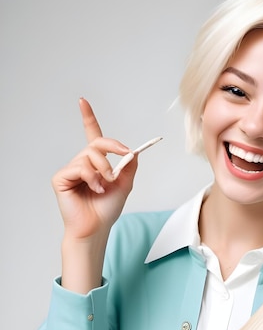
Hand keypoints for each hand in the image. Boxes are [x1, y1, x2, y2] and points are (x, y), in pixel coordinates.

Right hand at [52, 98, 136, 239]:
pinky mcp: (61, 178)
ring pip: (90, 155)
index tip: (82, 101)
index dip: (87, 118)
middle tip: (117, 169)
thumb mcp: (125, 184)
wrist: (96, 228)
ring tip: (103, 186)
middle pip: (97, 144)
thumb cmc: (107, 209)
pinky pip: (79, 167)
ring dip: (103, 170)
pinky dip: (91, 177)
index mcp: (95, 163)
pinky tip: (94, 189)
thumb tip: (134, 151)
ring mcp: (70, 170)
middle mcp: (81, 163)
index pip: (92, 135)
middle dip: (112, 151)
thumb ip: (129, 166)